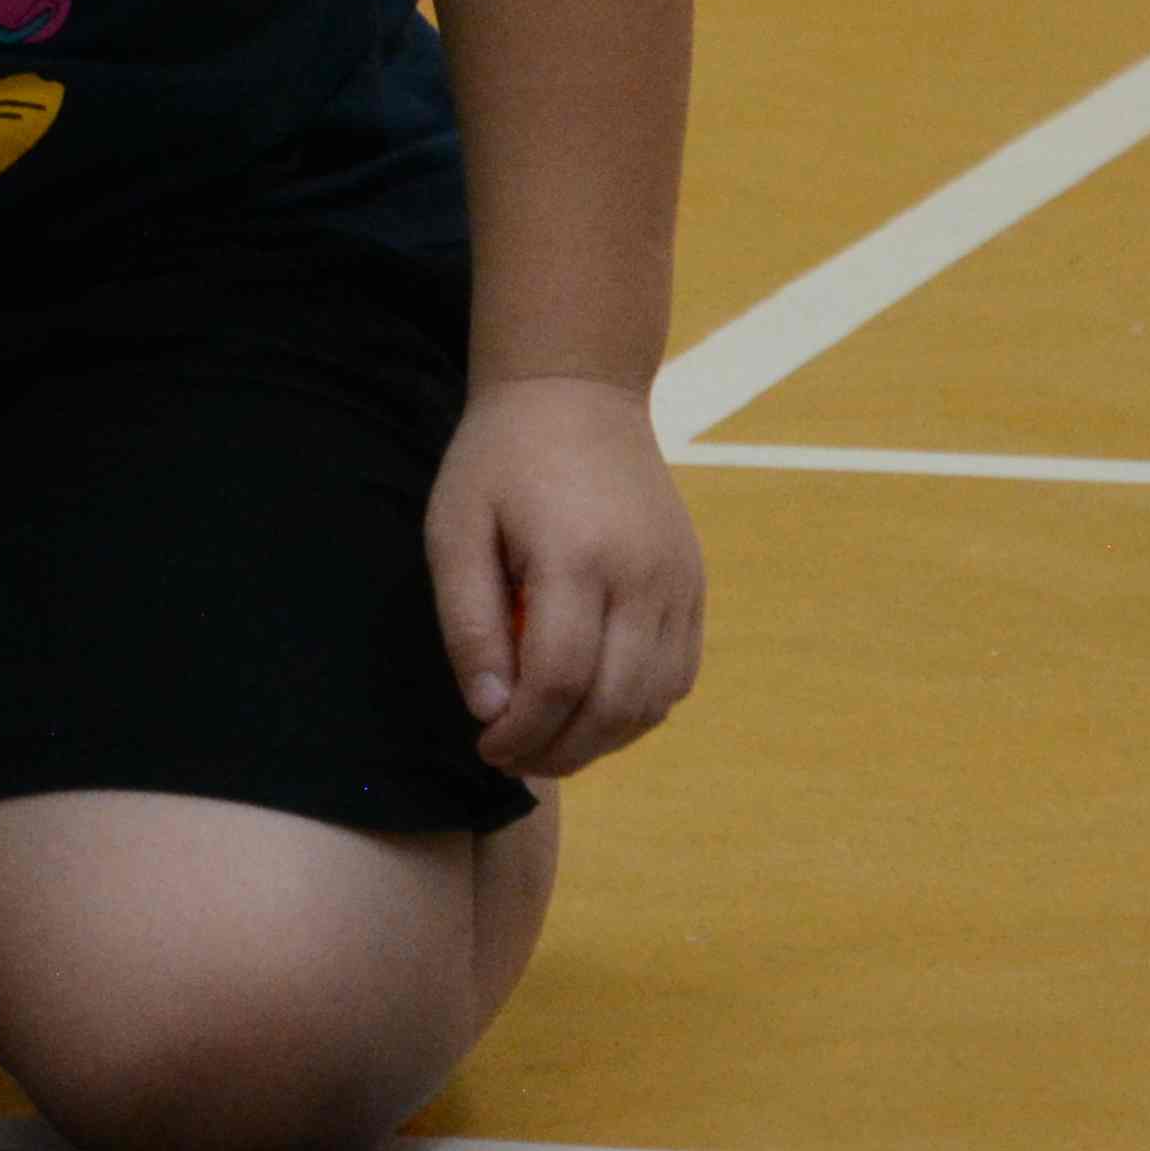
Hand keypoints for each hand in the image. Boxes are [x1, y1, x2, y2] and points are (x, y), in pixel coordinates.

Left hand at [421, 375, 701, 779]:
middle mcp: (643, 575)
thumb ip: (469, 623)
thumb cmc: (501, 460)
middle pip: (613, 704)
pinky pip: (677, 676)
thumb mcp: (456, 530)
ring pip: (654, 701)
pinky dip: (637, 709)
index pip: (558, 681)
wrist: (577, 393)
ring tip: (547, 739)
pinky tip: (590, 706)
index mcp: (577, 557)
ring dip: (600, 740)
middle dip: (559, 751)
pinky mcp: (693, 584)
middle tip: (511, 757)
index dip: (521, 731)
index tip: (484, 743)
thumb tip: (489, 709)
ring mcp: (678, 581)